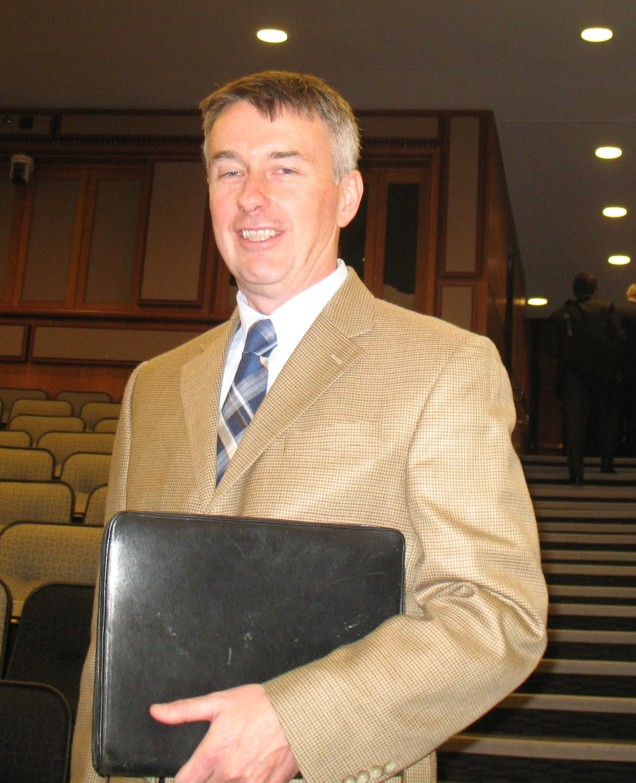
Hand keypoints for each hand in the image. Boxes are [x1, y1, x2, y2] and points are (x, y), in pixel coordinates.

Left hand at [150, 683, 298, 782]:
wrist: (299, 711)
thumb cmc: (262, 704)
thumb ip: (184, 710)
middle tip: (210, 770)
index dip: (180, 780)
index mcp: (212, 753)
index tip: (186, 776)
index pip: (183, 782)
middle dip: (204, 781)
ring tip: (228, 772)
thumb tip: (157, 712)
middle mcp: (229, 774)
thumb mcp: (219, 701)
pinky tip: (246, 776)